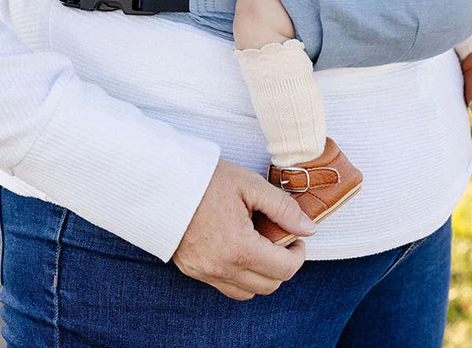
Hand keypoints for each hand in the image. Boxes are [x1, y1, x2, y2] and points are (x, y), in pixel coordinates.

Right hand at [172, 158, 315, 299]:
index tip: (296, 238)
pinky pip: (225, 286)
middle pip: (268, 286)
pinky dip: (240, 276)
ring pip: (247, 293)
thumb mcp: (250, 185)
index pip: (284, 269)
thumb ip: (283, 208)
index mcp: (239, 248)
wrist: (163, 181)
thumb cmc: (207, 179)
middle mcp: (221, 268)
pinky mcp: (192, 271)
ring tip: (261, 246)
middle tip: (282, 240)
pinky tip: (240, 250)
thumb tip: (308, 228)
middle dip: (282, 266)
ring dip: (261, 275)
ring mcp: (204, 272)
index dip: (298, 255)